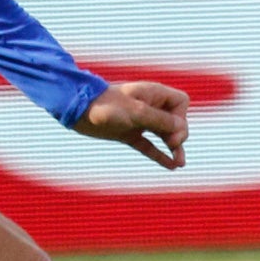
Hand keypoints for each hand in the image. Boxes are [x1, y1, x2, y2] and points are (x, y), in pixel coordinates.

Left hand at [75, 78, 190, 168]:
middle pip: (175, 120)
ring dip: (173, 148)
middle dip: (178, 134)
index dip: (181, 117)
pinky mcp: (129, 133)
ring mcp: (139, 121)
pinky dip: (159, 155)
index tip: (171, 129)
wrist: (78, 109)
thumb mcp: (136, 112)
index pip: (181, 103)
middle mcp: (149, 107)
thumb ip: (160, 120)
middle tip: (172, 144)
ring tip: (180, 163)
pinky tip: (171, 166)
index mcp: (153, 94)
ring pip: (164, 135)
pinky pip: (149, 145)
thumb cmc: (107, 105)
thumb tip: (181, 129)